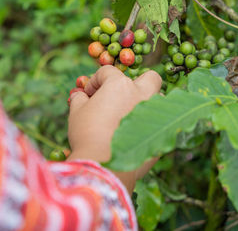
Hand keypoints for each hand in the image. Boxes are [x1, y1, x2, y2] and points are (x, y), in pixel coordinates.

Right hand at [66, 65, 161, 192]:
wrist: (103, 166)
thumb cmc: (86, 134)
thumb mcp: (76, 112)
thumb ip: (80, 98)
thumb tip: (81, 95)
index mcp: (120, 86)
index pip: (108, 72)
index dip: (94, 81)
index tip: (88, 94)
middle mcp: (142, 95)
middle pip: (150, 78)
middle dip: (137, 82)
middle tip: (120, 96)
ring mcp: (154, 116)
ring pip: (158, 101)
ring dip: (144, 104)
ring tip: (125, 116)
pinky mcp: (161, 136)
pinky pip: (156, 125)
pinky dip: (145, 126)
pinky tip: (129, 137)